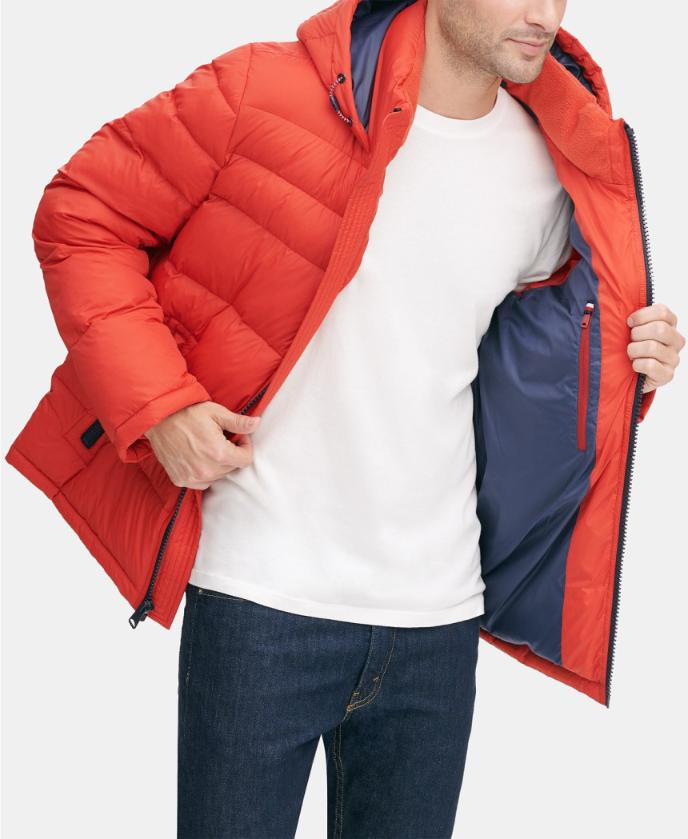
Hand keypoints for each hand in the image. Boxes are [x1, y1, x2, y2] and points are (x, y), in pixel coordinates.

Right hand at [143, 401, 261, 488]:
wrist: (158, 420)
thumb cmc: (188, 414)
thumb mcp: (216, 413)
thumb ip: (238, 422)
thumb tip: (257, 424)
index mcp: (218, 453)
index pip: (245, 460)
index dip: (245, 447)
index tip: (238, 438)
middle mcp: (207, 470)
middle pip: (232, 468)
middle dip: (231, 454)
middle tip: (220, 440)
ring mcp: (192, 477)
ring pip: (218, 476)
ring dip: (218, 465)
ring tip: (207, 448)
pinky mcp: (181, 480)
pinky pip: (202, 482)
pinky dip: (204, 473)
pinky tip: (198, 458)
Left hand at [627, 303, 684, 392]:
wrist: (629, 375)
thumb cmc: (631, 346)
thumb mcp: (632, 329)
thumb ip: (634, 316)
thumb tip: (622, 301)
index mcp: (670, 324)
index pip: (662, 311)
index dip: (641, 316)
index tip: (629, 323)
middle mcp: (676, 340)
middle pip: (659, 329)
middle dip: (637, 334)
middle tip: (630, 341)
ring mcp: (673, 358)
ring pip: (652, 347)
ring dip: (634, 350)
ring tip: (631, 355)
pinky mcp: (667, 374)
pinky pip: (650, 365)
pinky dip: (637, 365)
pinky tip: (635, 366)